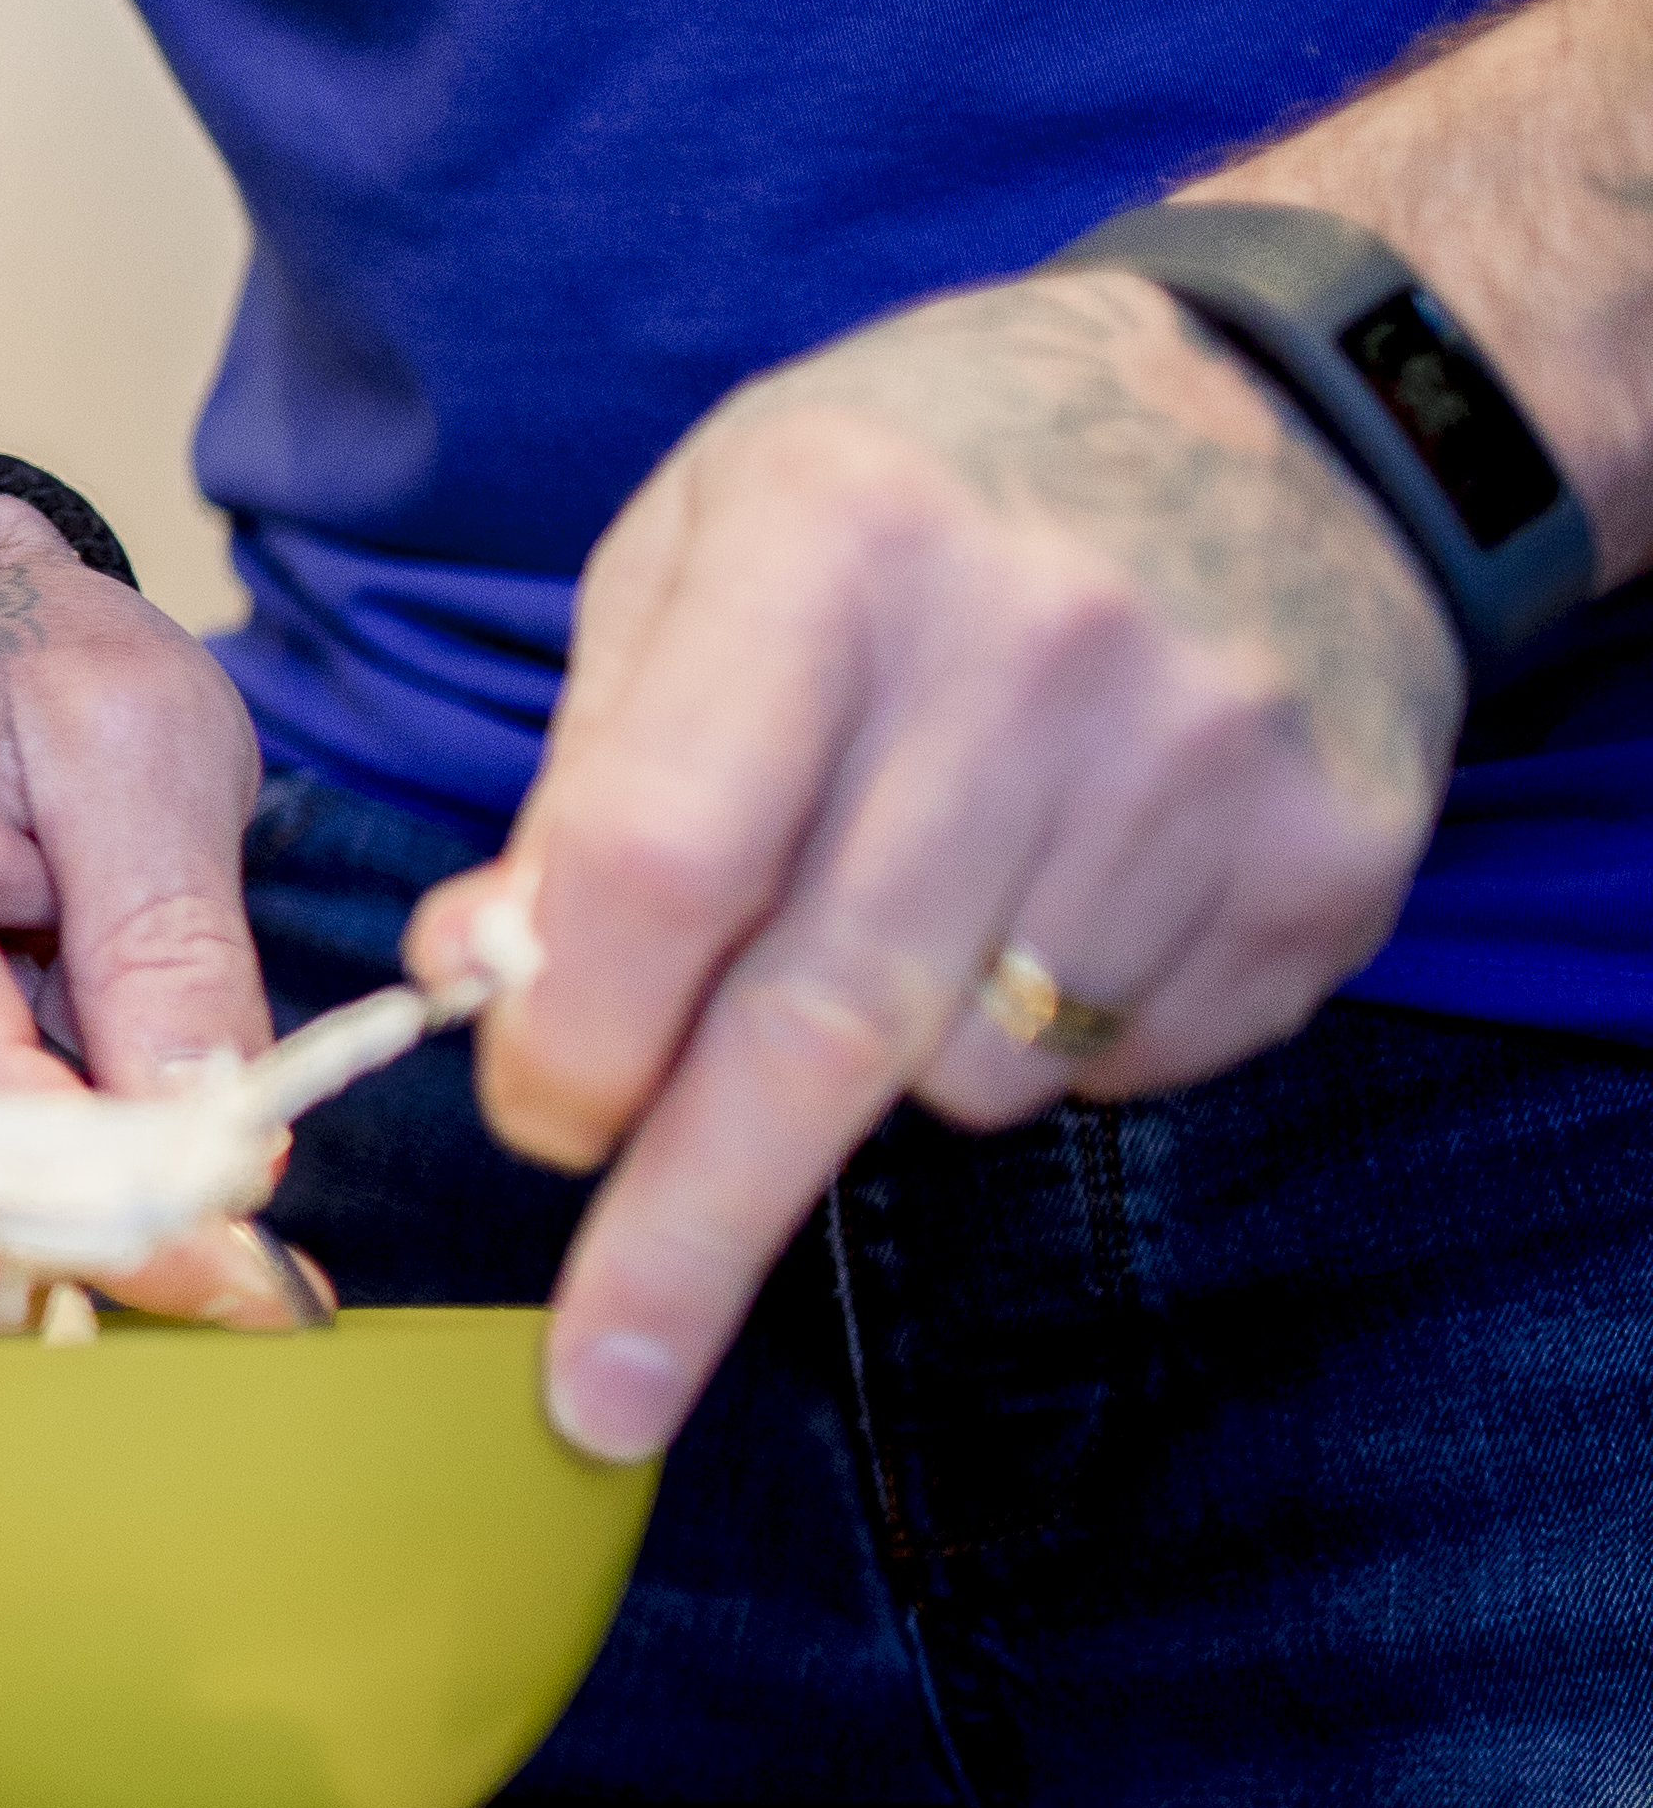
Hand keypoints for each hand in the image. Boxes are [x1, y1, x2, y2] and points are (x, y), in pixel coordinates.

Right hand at [0, 497, 313, 1326]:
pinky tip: (53, 1127)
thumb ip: (175, 951)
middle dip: (91, 1243)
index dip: (114, 1211)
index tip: (256, 1278)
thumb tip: (208, 1149)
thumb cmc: (23, 669)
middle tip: (243, 1257)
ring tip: (131, 1113)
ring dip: (40, 1226)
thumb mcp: (148, 747)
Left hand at [458, 270, 1458, 1456]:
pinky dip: (1041, 1034)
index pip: (666, 861)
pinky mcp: (1322, 869)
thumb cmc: (927, 481)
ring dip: (879, 1066)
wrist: (1285, 416)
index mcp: (833, 550)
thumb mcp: (707, 542)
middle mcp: (1028, 661)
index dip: (579, 1032)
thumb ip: (590, 775)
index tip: (537, 1121)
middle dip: (686, 1233)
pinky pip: (1119, 1063)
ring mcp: (1199, 771)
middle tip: (598, 1391)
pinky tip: (1050, 889)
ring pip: (969, 1069)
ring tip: (905, 897)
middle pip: (818, 1023)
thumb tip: (485, 976)